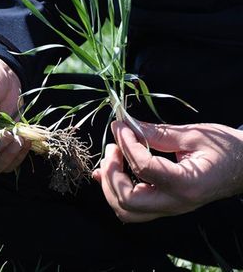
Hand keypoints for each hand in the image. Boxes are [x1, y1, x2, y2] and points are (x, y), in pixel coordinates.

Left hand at [93, 121, 242, 222]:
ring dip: (110, 185)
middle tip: (113, 148)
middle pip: (128, 200)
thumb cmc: (227, 149)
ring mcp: (170, 208)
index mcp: (187, 184)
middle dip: (112, 174)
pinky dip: (114, 190)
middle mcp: (176, 203)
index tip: (120, 127)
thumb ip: (157, 133)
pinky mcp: (165, 205)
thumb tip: (124, 126)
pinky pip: (133, 207)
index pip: (144, 168)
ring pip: (126, 210)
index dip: (127, 145)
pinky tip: (108, 171)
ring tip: (111, 158)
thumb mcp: (193, 135)